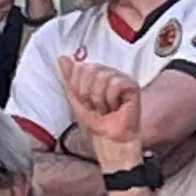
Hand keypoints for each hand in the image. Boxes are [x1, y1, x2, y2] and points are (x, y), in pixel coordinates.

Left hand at [57, 54, 147, 169]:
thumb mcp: (75, 98)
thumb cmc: (94, 121)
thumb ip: (69, 78)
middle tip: (95, 106)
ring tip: (106, 108)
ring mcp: (122, 78)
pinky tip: (116, 106)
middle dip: (87, 92)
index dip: (78, 86)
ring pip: (102, 76)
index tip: (85, 101)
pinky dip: (112, 98)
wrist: (109, 138)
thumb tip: (62, 57)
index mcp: (95, 74)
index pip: (80, 66)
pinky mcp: (132, 86)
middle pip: (89, 68)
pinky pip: (116, 83)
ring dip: (99, 98)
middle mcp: (109, 73)